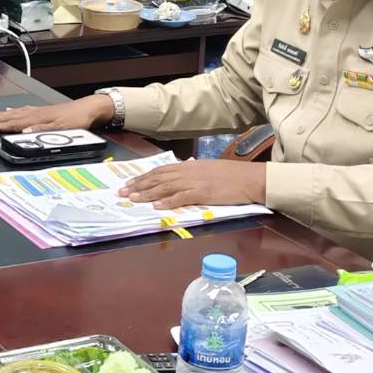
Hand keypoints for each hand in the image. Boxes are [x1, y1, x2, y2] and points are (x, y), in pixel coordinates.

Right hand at [0, 94, 113, 133]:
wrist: (89, 108)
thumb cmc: (77, 120)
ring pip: (14, 112)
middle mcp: (35, 113)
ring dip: (1, 113)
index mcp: (36, 118)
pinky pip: (23, 110)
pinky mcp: (43, 110)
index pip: (13, 123)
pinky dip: (14, 110)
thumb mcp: (60, 129)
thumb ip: (40, 130)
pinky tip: (10, 109)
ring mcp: (38, 110)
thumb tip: (23, 132)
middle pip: (10, 115)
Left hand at [119, 160, 266, 210]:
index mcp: (188, 166)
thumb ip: (191, 174)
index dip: (143, 177)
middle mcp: (188, 172)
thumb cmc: (231, 175)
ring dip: (147, 194)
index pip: (160, 171)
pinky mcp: (203, 193)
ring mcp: (195, 182)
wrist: (250, 178)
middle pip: (158, 178)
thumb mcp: (207, 170)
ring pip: (165, 187)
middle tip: (122, 192)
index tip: (129, 183)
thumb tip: (177, 179)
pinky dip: (167, 202)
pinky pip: (181, 197)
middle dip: (138, 185)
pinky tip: (156, 206)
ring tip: (132, 199)